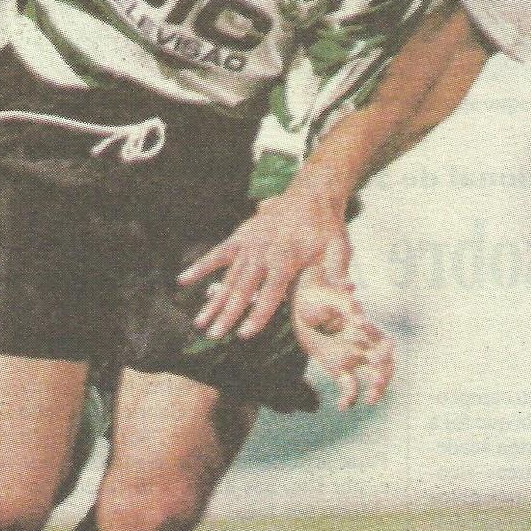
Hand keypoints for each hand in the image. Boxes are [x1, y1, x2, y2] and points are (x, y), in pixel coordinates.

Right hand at [179, 172, 350, 340]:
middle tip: (213, 336)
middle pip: (243, 287)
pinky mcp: (240, 237)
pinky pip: (217, 254)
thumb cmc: (327, 227)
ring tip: (199, 322)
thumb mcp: (340, 249)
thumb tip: (347, 294)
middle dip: (228, 314)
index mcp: (287, 257)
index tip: (244, 334)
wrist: (312, 194)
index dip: (258, 314)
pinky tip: (183, 281)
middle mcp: (263, 251)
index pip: (271, 292)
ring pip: (228, 276)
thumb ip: (338, 273)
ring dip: (213, 300)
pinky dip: (200, 266)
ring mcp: (249, 244)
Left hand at [292, 267, 394, 410]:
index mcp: (365, 328)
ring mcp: (351, 356)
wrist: (297, 304)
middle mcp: (362, 343)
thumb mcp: (331, 296)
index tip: (375, 358)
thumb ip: (347, 305)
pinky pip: (349, 385)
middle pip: (385, 363)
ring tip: (370, 399)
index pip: (383, 343)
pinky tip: (341, 406)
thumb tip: (361, 320)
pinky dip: (349, 397)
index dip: (385, 352)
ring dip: (376, 390)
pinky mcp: (337, 367)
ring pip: (373, 377)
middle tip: (376, 382)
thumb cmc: (317, 295)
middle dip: (385, 375)